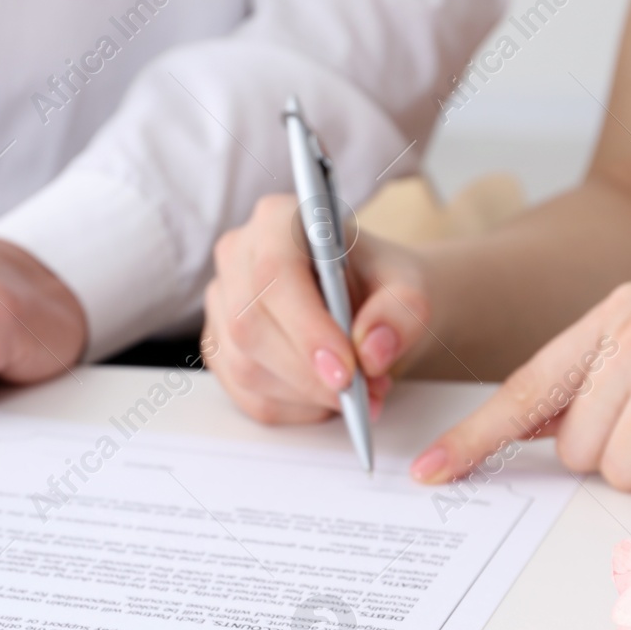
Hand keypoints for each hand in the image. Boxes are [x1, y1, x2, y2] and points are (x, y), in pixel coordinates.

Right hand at [202, 194, 429, 423]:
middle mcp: (238, 256)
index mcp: (278, 219)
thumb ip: (402, 311)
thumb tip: (371, 350)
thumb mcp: (410, 286)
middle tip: (363, 393)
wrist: (370, 301)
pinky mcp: (220, 348)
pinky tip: (326, 398)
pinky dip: (295, 410)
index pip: (274, 273)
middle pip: (249, 325)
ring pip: (245, 367)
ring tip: (359, 394)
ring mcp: (220, 304)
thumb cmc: (382, 284)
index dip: (306, 328)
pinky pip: (246, 396)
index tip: (346, 371)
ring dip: (307, 396)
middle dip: (309, 373)